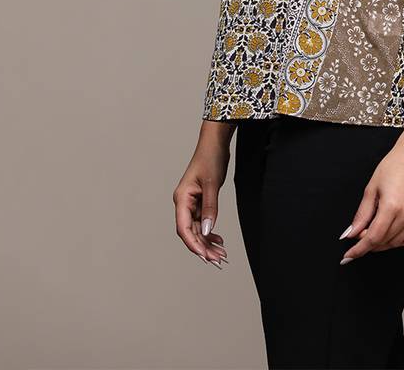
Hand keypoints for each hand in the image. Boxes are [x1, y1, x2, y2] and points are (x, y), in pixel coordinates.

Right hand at [173, 140, 230, 268]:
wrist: (214, 143)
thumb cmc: (210, 158)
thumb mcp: (211, 184)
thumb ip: (210, 208)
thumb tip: (208, 231)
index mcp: (181, 199)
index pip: (183, 228)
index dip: (193, 244)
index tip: (205, 257)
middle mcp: (184, 203)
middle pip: (190, 232)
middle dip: (203, 247)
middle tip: (218, 260)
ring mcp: (191, 203)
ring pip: (197, 229)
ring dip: (208, 242)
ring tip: (221, 254)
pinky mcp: (199, 201)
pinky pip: (202, 222)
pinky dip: (210, 232)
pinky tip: (219, 240)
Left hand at [338, 138, 403, 263]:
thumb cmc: (395, 165)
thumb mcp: (372, 187)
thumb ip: (361, 214)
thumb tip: (351, 233)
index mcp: (392, 206)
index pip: (372, 238)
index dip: (359, 249)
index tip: (348, 255)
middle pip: (384, 242)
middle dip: (368, 244)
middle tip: (358, 237)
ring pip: (396, 243)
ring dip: (382, 243)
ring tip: (372, 232)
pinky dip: (396, 240)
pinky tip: (389, 233)